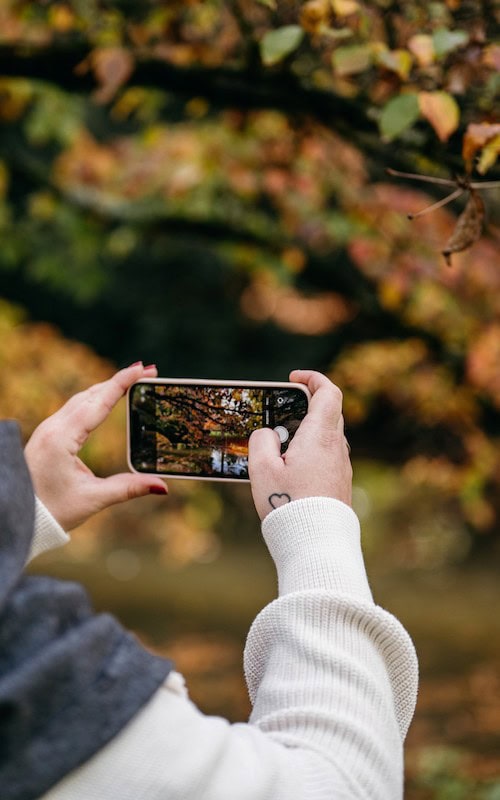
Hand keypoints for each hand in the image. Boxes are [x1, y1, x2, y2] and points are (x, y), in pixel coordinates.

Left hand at [24, 362, 167, 530]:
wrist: (19, 515)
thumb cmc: (53, 510)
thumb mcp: (94, 498)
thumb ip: (129, 488)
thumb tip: (162, 486)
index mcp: (62, 438)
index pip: (99, 402)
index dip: (122, 382)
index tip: (142, 368)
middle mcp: (53, 428)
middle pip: (91, 395)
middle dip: (120, 381)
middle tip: (147, 371)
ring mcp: (47, 429)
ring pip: (81, 399)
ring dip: (107, 388)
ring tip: (132, 382)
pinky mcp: (47, 435)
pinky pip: (73, 408)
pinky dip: (94, 399)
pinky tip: (105, 399)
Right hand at [248, 370, 351, 520]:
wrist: (317, 543)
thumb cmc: (288, 504)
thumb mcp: (262, 470)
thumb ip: (261, 442)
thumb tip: (268, 434)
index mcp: (320, 436)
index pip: (328, 392)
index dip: (312, 378)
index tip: (293, 378)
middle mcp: (336, 447)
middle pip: (329, 411)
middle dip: (307, 402)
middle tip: (283, 408)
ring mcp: (341, 466)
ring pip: (328, 435)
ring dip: (307, 429)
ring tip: (281, 442)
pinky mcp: (340, 484)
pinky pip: (327, 456)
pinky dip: (311, 450)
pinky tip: (291, 467)